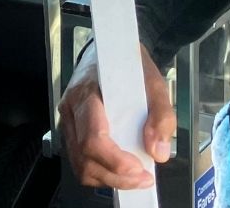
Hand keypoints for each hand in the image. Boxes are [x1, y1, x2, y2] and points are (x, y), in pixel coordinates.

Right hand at [58, 42, 174, 189]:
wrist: (111, 50)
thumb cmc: (128, 65)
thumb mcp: (153, 80)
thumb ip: (160, 113)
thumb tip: (157, 151)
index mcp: (86, 93)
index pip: (92, 138)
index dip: (115, 161)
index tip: (140, 168)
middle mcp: (70, 110)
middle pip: (84, 158)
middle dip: (116, 176)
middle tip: (144, 179)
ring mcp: (68, 123)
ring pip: (80, 165)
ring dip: (109, 179)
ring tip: (136, 178)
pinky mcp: (72, 132)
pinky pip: (81, 163)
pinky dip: (102, 174)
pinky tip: (121, 171)